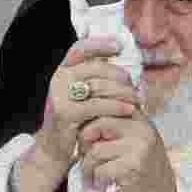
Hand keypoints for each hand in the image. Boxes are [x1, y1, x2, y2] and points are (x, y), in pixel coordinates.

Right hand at [18, 37, 140, 191]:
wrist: (54, 147)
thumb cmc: (75, 119)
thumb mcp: (80, 95)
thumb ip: (94, 79)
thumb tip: (121, 64)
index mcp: (62, 71)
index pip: (80, 49)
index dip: (99, 44)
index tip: (119, 46)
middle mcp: (58, 80)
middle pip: (95, 68)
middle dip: (119, 75)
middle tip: (134, 85)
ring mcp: (60, 96)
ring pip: (99, 86)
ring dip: (123, 92)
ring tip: (137, 99)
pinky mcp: (66, 113)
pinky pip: (98, 105)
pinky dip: (117, 107)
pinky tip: (130, 110)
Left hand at [78, 115, 176, 191]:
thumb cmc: (143, 169)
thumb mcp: (133, 141)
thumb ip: (114, 127)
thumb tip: (82, 120)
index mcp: (140, 119)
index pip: (108, 104)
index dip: (90, 115)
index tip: (84, 132)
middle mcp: (142, 129)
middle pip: (97, 124)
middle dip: (84, 142)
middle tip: (85, 156)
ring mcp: (139, 147)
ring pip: (95, 150)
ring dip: (88, 165)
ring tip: (93, 173)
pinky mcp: (133, 167)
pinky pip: (100, 169)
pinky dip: (96, 178)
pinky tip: (102, 183)